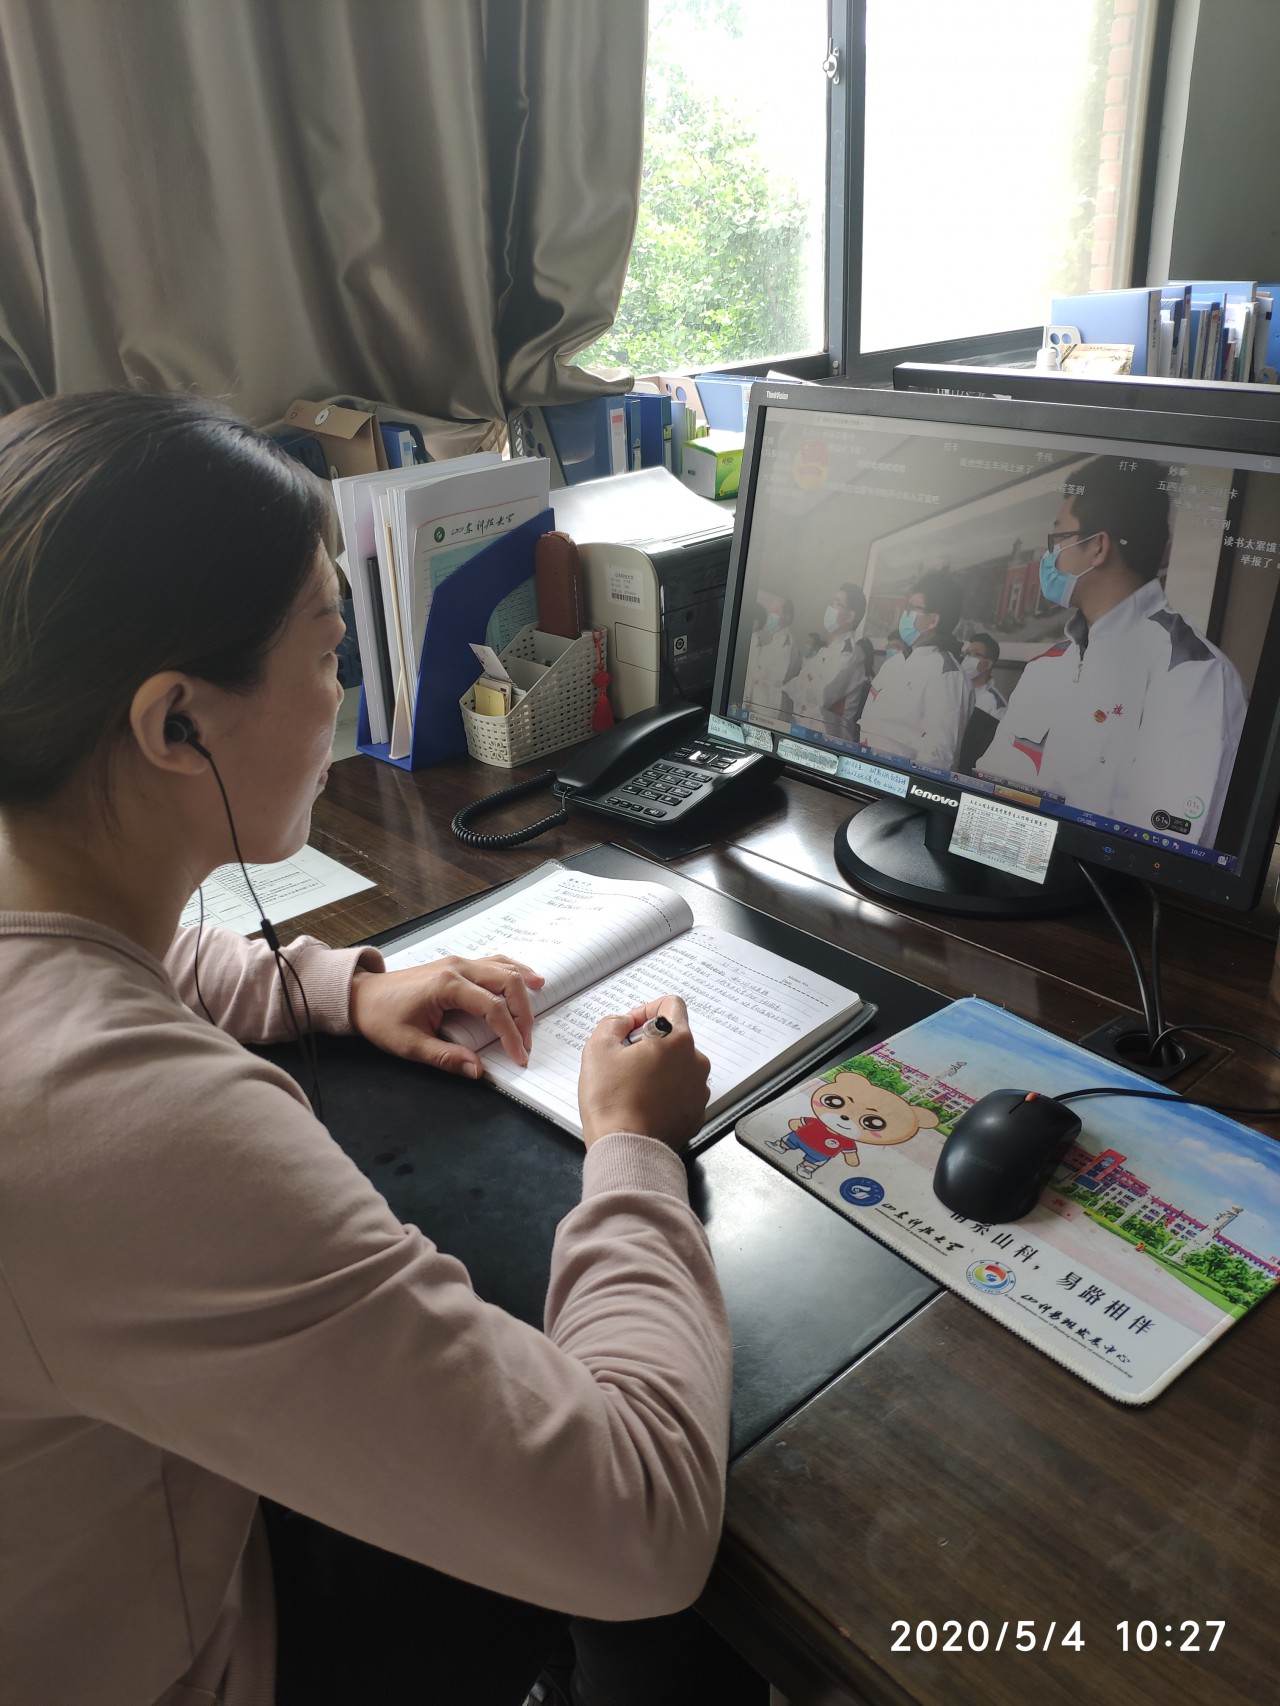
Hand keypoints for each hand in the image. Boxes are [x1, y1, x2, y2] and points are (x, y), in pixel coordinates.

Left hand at [348, 956, 543, 1076]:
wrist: (361, 995)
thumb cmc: (381, 1018)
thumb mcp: (409, 1045)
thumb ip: (446, 1058)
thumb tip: (477, 1071)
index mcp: (447, 985)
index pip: (493, 1008)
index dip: (511, 1035)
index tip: (519, 1057)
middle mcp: (457, 967)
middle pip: (507, 983)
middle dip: (523, 1015)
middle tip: (526, 1043)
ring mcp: (458, 962)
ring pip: (504, 968)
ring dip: (523, 991)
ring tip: (539, 1011)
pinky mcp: (458, 965)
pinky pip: (495, 963)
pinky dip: (515, 972)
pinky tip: (529, 980)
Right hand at [577, 995, 709, 1152]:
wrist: (626, 1148)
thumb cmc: (612, 1102)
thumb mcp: (598, 1048)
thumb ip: (612, 1023)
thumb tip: (623, 1023)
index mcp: (676, 1040)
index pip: (671, 1004)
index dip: (646, 1010)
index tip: (631, 1027)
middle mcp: (696, 1062)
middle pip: (674, 1038)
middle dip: (650, 1043)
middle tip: (624, 1060)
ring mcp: (699, 1090)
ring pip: (678, 1066)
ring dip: (659, 1069)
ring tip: (632, 1086)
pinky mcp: (696, 1114)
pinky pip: (681, 1093)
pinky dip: (665, 1093)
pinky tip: (643, 1104)